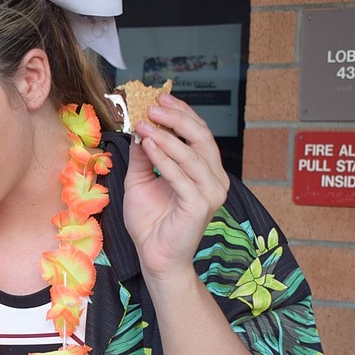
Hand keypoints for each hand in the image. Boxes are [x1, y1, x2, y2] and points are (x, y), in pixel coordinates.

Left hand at [122, 93, 229, 285]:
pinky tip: (148, 145)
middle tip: (152, 106)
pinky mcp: (201, 206)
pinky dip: (164, 158)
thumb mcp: (141, 179)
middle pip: (201, 138)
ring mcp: (211, 192)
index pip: (198, 133)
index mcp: (205, 170)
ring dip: (166, 136)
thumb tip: (140, 126)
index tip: (159, 98)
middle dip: (176, 118)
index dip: (181, 113)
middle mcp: (214, 179)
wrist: (153, 256)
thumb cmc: (150, 221)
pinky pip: (181, 176)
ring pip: (191, 155)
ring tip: (144, 123)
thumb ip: (143, 155)